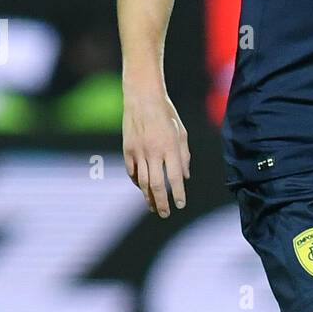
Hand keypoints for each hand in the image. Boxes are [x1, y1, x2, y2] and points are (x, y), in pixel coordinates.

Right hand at [122, 91, 190, 217]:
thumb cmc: (166, 114)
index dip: (178, 194)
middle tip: (164, 214)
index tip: (180, 205)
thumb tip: (185, 177)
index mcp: (170, 147)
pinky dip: (137, 183)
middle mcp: (153, 151)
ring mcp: (138, 151)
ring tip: (153, 207)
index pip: (174, 178)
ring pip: (141, 182)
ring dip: (147, 197)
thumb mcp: (181, 132)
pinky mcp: (127, 149)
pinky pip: (132, 172)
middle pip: (156, 185)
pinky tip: (142, 189)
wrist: (142, 97)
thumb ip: (184, 156)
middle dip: (161, 203)